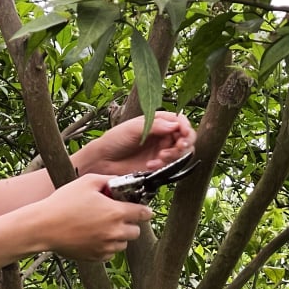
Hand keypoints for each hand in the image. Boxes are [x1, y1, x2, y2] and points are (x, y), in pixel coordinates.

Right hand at [36, 174, 152, 260]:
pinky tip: (93, 237)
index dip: (144, 210)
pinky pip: (110, 253)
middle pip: (136, 231)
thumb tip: (119, 182)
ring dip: (118, 236)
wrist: (44, 227)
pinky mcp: (96, 257)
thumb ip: (108, 179)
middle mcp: (115, 232)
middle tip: (116, 217)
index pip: (144, 214)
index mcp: (116, 212)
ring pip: (123, 244)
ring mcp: (106, 247)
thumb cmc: (63, 202)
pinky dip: (106, 246)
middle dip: (129, 224)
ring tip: (102, 227)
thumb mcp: (87, 182)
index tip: (142, 210)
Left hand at [73, 111, 195, 176]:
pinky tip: (151, 165)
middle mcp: (162, 136)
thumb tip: (175, 125)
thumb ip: (155, 126)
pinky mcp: (158, 166)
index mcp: (158, 122)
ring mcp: (161, 151)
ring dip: (174, 155)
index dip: (185, 127)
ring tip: (160, 158)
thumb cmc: (114, 140)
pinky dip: (164, 166)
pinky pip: (170, 166)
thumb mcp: (133, 128)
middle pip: (185, 138)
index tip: (184, 133)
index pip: (180, 121)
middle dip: (183, 143)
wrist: (102, 161)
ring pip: (181, 153)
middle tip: (177, 148)